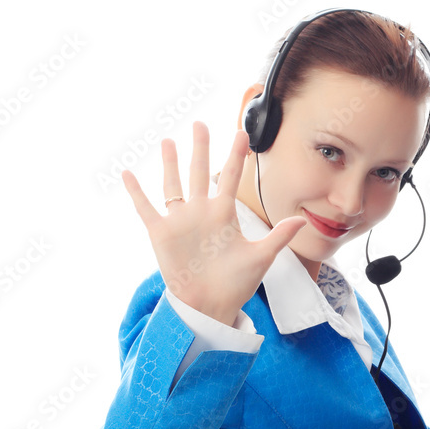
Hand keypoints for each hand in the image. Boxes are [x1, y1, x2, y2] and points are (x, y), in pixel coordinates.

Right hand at [121, 122, 306, 325]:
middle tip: (200, 123)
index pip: (229, 177)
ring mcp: (180, 221)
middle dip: (200, 148)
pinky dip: (135, 191)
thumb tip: (303, 220)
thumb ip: (279, 236)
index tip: (241, 132)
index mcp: (224, 214)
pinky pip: (145, 208)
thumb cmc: (236, 283)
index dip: (235, 155)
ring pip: (173, 184)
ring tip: (168, 141)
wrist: (211, 305)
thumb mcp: (261, 257)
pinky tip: (126, 173)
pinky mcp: (161, 234)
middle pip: (199, 171)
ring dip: (170, 163)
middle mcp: (201, 212)